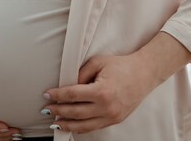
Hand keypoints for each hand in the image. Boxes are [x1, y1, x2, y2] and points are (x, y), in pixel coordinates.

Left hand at [41, 53, 155, 133]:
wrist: (145, 73)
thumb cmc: (122, 65)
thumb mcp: (98, 63)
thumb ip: (81, 74)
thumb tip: (66, 86)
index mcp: (102, 91)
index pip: (72, 95)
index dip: (57, 95)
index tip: (47, 95)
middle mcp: (106, 107)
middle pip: (74, 113)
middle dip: (57, 111)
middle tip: (46, 109)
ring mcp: (111, 116)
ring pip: (83, 126)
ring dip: (66, 124)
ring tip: (54, 121)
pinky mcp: (115, 120)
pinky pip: (93, 127)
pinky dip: (80, 127)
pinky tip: (71, 124)